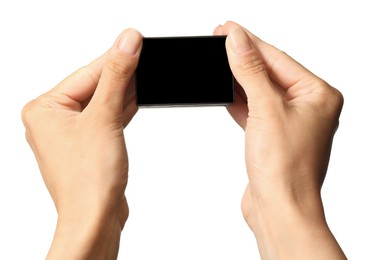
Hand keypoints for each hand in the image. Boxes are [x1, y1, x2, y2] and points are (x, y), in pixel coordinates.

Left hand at [21, 29, 141, 258]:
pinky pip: (105, 119)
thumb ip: (116, 76)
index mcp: (44, 109)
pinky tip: (134, 98)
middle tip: (142, 56)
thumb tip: (126, 42)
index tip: (134, 42)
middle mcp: (53, 120)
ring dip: (122, 92)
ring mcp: (71, 134)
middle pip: (94, 86)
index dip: (114, 58)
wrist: (95, 218)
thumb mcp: (104, 117)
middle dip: (120, 75)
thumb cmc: (88, 179)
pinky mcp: (88, 144)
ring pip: (102, 103)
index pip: (86, 73)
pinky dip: (120, 110)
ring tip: (144, 75)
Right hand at [215, 21, 345, 258]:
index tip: (227, 29)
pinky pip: (254, 110)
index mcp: (318, 95)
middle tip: (220, 39)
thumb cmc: (286, 169)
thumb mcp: (266, 109)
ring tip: (219, 60)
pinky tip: (225, 91)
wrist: (279, 209)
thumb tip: (237, 40)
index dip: (250, 41)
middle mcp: (307, 107)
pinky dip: (239, 101)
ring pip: (260, 91)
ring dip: (239, 78)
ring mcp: (289, 123)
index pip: (278, 58)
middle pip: (269, 72)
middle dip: (243, 56)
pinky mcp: (272, 137)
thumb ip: (251, 71)